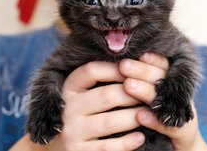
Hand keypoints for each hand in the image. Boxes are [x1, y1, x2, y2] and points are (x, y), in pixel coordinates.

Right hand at [11, 61, 144, 150]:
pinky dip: (128, 141)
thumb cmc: (80, 115)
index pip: (91, 71)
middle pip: (106, 95)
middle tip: (149, 94)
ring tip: (148, 113)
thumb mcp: (82, 95)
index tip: (134, 70)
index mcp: (68, 88)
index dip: (115, 69)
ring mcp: (72, 132)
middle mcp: (68, 108)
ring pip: (110, 121)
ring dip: (134, 117)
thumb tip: (133, 63)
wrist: (57, 149)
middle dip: (133, 94)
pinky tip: (140, 136)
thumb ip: (100, 81)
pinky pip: (109, 147)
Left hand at [118, 52, 206, 150]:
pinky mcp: (183, 133)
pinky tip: (140, 116)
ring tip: (128, 85)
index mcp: (171, 82)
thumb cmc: (157, 117)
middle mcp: (179, 95)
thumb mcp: (149, 95)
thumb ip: (137, 80)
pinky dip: (154, 121)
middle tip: (124, 65)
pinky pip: (169, 126)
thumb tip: (116, 63)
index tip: (138, 54)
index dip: (152, 59)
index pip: (163, 65)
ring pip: (164, 99)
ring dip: (145, 91)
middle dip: (142, 71)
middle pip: (162, 77)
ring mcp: (183, 112)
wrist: (179, 145)